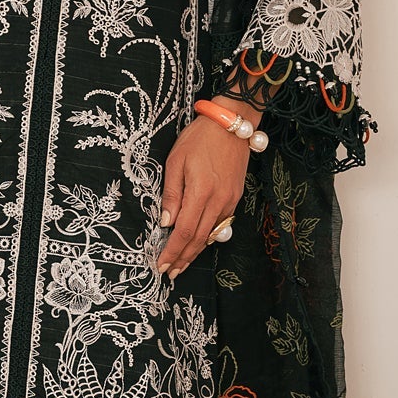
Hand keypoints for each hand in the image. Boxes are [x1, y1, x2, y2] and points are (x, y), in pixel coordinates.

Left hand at [154, 113, 252, 278]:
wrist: (231, 124)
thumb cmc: (200, 138)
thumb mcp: (176, 161)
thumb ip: (172, 194)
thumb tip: (166, 222)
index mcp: (201, 192)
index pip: (185, 231)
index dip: (173, 251)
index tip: (162, 265)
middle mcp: (219, 201)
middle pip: (200, 239)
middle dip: (183, 258)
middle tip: (170, 273)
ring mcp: (230, 201)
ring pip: (212, 235)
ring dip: (196, 251)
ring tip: (181, 264)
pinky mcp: (236, 197)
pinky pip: (221, 224)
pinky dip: (208, 237)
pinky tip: (198, 242)